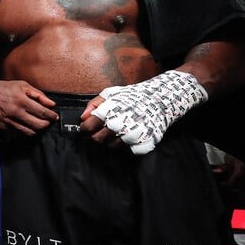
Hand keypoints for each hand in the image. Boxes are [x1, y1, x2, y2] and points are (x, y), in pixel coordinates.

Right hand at [0, 79, 58, 134]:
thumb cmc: (3, 88)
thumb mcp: (22, 85)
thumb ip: (38, 94)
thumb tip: (51, 104)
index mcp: (21, 100)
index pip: (42, 112)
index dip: (51, 116)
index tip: (54, 116)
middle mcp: (15, 113)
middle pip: (38, 125)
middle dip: (47, 123)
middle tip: (48, 120)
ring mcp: (9, 122)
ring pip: (30, 132)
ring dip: (38, 129)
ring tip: (39, 123)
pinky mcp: (4, 127)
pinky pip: (20, 133)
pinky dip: (27, 130)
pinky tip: (28, 124)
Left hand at [80, 70, 207, 154]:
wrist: (161, 99)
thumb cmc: (134, 96)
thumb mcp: (111, 93)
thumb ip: (94, 104)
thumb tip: (83, 118)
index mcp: (109, 112)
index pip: (88, 127)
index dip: (85, 127)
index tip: (87, 126)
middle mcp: (119, 125)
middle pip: (97, 139)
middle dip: (97, 135)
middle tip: (102, 130)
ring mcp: (132, 135)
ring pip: (111, 146)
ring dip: (111, 141)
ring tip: (117, 131)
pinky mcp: (143, 142)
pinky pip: (129, 151)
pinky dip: (127, 146)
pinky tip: (128, 137)